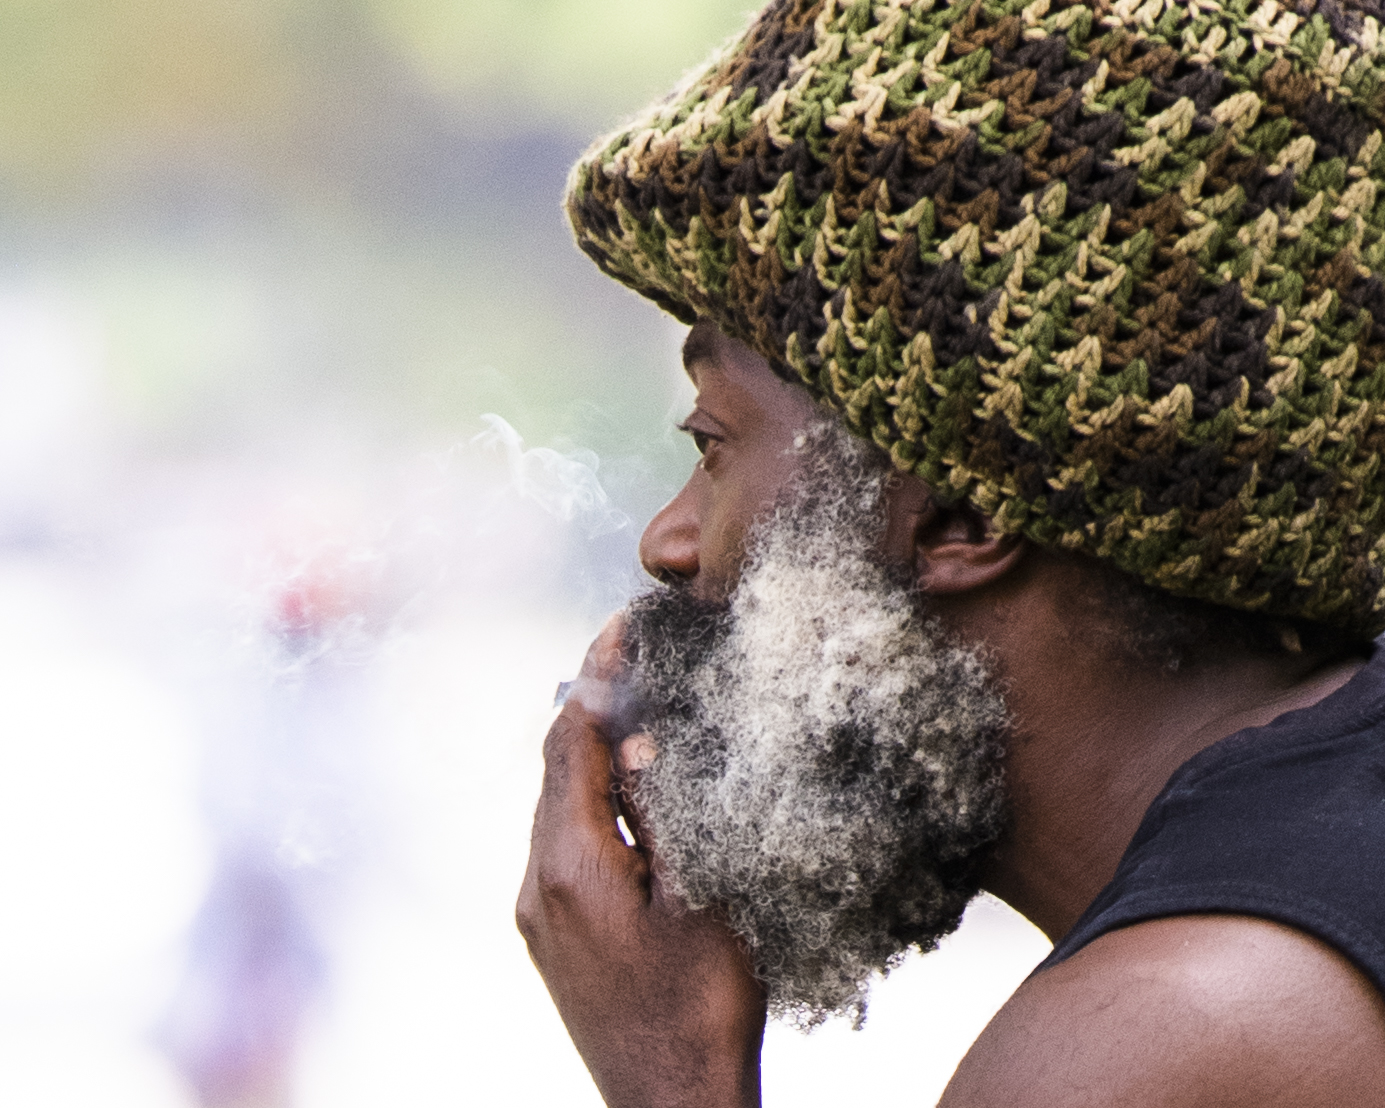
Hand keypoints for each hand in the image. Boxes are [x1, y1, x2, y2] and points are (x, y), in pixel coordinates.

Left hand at [517, 618, 766, 1107]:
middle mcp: (536, 884)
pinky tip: (628, 799)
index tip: (620, 625)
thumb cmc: (702, 1006)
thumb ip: (666, 812)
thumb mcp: (703, 896)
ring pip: (557, 806)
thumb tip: (640, 742)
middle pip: (557, 767)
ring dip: (592, 756)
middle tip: (635, 657)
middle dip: (594, 707)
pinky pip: (559, 844)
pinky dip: (589, 803)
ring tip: (639, 715)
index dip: (598, 676)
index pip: (574, 740)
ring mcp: (536, 915)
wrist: (669, 1105)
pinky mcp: (548, 937)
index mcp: (571, 865)